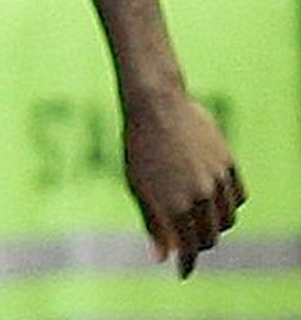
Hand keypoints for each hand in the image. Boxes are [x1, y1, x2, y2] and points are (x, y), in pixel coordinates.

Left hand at [123, 93, 245, 276]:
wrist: (156, 104)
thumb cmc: (138, 145)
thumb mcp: (137, 186)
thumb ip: (152, 222)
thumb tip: (162, 256)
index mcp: (174, 205)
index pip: (189, 249)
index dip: (188, 264)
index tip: (183, 272)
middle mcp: (199, 196)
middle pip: (211, 237)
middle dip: (199, 245)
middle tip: (188, 243)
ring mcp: (217, 179)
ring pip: (228, 219)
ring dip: (216, 226)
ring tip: (199, 221)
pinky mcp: (229, 164)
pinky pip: (239, 197)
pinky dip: (229, 205)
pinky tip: (213, 201)